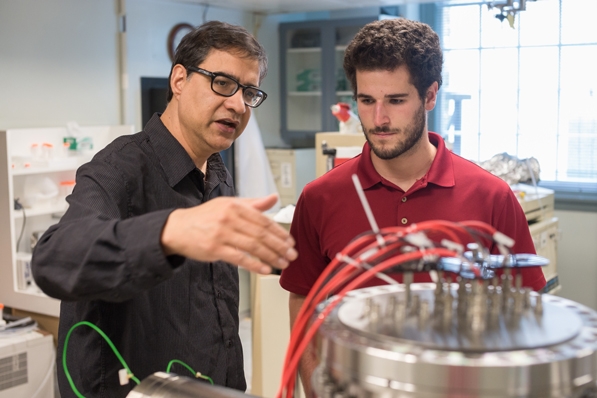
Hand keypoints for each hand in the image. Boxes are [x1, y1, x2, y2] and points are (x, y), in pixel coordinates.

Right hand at [161, 194, 296, 273]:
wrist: (178, 228)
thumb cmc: (205, 217)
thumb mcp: (229, 204)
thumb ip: (253, 204)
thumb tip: (274, 198)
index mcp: (235, 206)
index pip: (263, 220)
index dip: (279, 232)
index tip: (290, 241)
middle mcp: (229, 218)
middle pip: (261, 234)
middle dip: (279, 246)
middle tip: (292, 255)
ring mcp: (221, 233)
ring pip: (253, 246)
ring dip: (271, 256)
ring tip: (283, 264)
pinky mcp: (214, 249)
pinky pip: (239, 258)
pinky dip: (255, 265)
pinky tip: (266, 270)